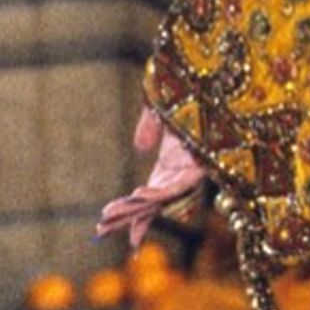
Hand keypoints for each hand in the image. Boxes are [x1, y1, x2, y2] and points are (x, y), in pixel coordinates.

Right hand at [96, 105, 206, 247]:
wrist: (209, 80)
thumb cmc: (190, 91)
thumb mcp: (160, 108)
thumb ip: (149, 128)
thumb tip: (139, 147)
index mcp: (174, 162)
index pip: (150, 193)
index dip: (130, 208)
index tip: (108, 220)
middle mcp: (182, 170)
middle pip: (152, 202)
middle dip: (127, 217)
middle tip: (101, 229)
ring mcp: (193, 170)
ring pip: (162, 199)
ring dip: (137, 208)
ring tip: (111, 216)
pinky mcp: (202, 165)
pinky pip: (179, 185)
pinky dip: (158, 192)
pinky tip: (139, 195)